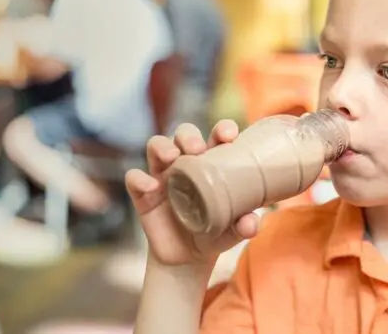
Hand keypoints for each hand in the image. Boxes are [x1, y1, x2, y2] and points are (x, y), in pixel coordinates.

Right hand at [125, 120, 259, 265]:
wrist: (187, 259)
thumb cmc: (214, 233)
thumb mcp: (233, 232)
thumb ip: (244, 225)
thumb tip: (253, 222)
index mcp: (212, 163)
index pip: (216, 137)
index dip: (222, 129)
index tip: (228, 134)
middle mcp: (186, 163)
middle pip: (183, 134)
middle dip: (189, 135)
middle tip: (197, 148)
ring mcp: (162, 176)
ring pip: (156, 146)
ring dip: (162, 146)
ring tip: (172, 156)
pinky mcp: (143, 194)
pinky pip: (134, 179)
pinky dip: (139, 179)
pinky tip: (150, 187)